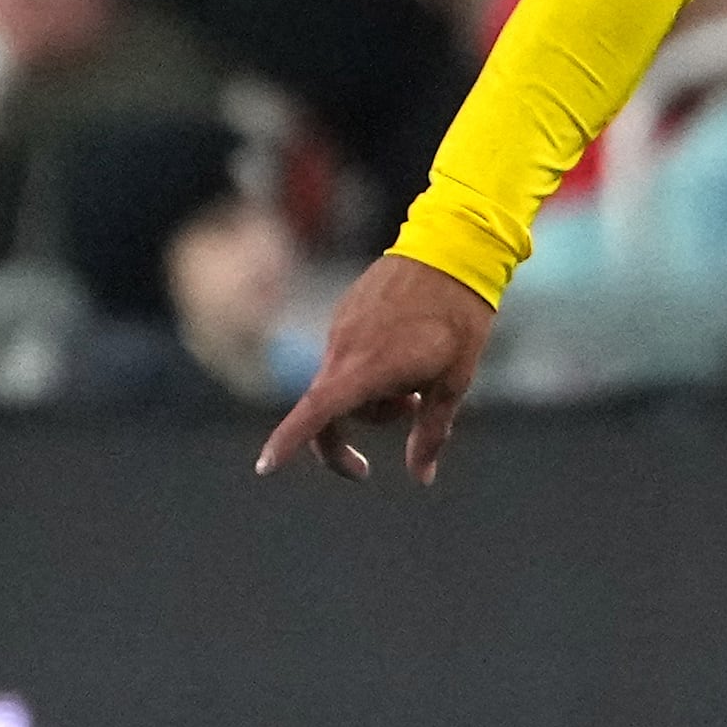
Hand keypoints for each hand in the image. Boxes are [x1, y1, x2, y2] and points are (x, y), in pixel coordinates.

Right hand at [255, 253, 493, 483]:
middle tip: (415, 409)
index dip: (290, 441)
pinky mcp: (346, 311)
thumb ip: (432, 432)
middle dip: (373, 419)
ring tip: (421, 370)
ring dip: (379, 390)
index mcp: (366, 369)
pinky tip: (409, 343)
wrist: (452, 248)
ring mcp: (341, 327)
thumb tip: (423, 479)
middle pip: (337, 410)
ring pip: (346, 381)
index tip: (266, 466)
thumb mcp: (454, 382)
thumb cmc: (459, 319)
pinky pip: (351, 353)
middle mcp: (343, 348)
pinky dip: (374, 364)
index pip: (317, 414)